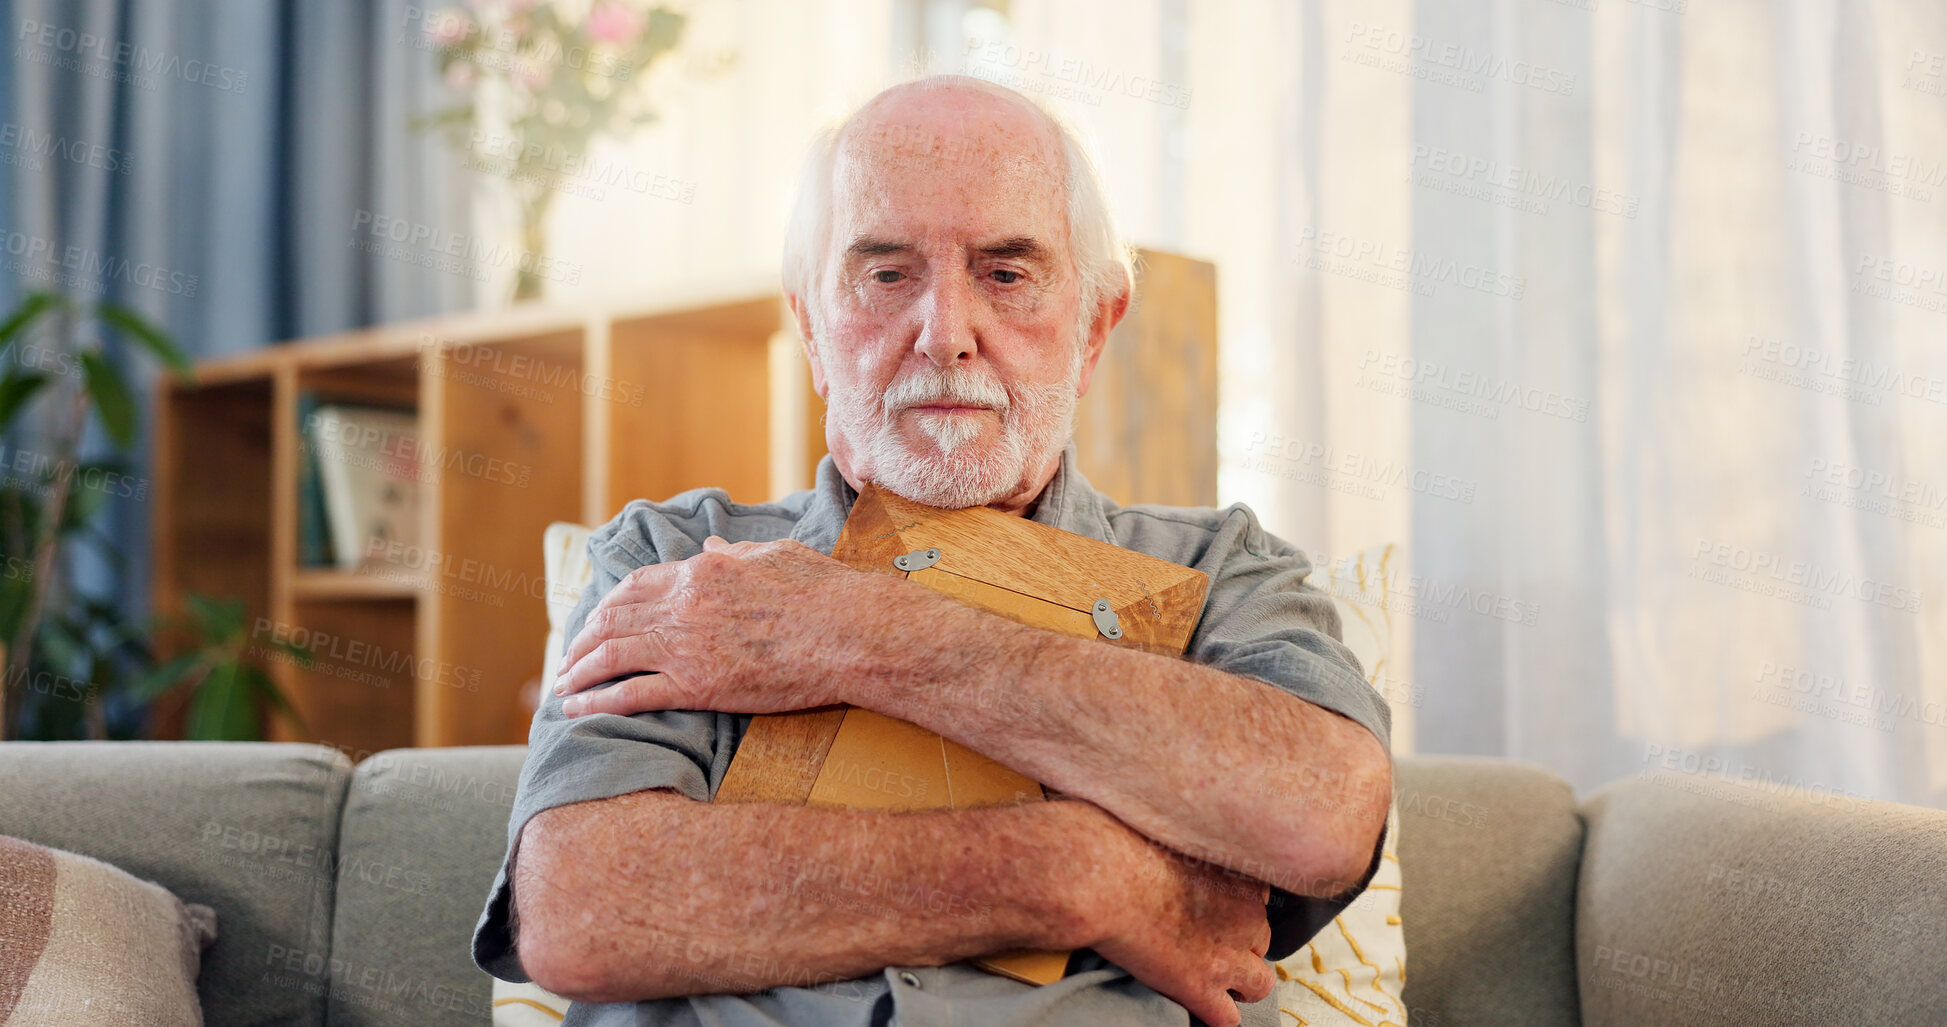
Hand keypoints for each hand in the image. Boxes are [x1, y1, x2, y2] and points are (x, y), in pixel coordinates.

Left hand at [552, 535, 878, 716]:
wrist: (851, 634)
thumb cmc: (826, 594)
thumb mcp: (777, 555)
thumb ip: (736, 552)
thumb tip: (712, 544)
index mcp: (704, 570)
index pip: (637, 585)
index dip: (609, 603)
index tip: (597, 618)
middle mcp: (684, 604)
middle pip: (614, 619)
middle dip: (584, 638)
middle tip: (569, 655)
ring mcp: (686, 647)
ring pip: (611, 655)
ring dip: (579, 670)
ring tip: (563, 684)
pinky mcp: (696, 686)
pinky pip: (630, 694)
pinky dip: (597, 702)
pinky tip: (578, 709)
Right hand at [1075, 806, 1275, 1026]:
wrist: (1103, 879)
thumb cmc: (1122, 842)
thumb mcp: (1168, 825)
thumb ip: (1186, 835)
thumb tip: (1170, 831)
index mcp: (1239, 874)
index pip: (1258, 897)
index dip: (1233, 906)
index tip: (1210, 906)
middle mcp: (1245, 915)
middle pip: (1259, 937)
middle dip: (1237, 943)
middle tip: (1203, 939)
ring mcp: (1226, 955)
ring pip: (1259, 983)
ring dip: (1239, 983)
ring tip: (1212, 979)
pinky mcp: (1200, 988)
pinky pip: (1228, 1019)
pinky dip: (1216, 1015)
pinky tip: (1199, 1005)